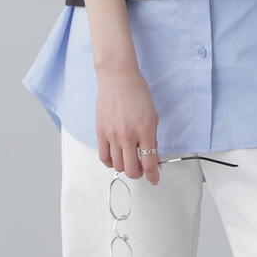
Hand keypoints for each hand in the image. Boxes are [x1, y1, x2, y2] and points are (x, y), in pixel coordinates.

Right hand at [97, 65, 161, 183]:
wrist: (118, 78)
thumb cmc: (137, 92)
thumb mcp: (153, 116)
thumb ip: (153, 139)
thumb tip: (153, 156)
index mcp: (145, 131)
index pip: (150, 163)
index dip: (153, 176)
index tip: (155, 179)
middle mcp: (128, 136)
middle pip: (133, 170)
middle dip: (140, 174)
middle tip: (143, 169)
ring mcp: (112, 135)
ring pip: (118, 166)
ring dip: (126, 168)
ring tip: (130, 161)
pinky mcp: (100, 133)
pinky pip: (104, 157)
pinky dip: (111, 162)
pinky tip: (116, 157)